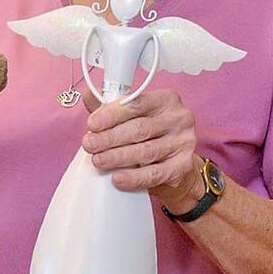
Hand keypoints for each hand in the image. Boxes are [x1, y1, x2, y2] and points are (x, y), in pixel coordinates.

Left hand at [81, 88, 201, 207]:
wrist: (171, 163)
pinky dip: (133, 177)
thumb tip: (88, 95)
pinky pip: (155, 174)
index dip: (110, 115)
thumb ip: (109, 106)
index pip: (135, 104)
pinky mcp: (183, 166)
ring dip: (117, 158)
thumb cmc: (147, 134)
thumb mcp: (130, 116)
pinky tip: (117, 178)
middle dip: (109, 138)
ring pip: (146, 152)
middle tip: (89, 145)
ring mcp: (184, 143)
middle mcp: (179, 118)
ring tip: (98, 160)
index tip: (91, 124)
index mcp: (165, 99)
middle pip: (139, 129)